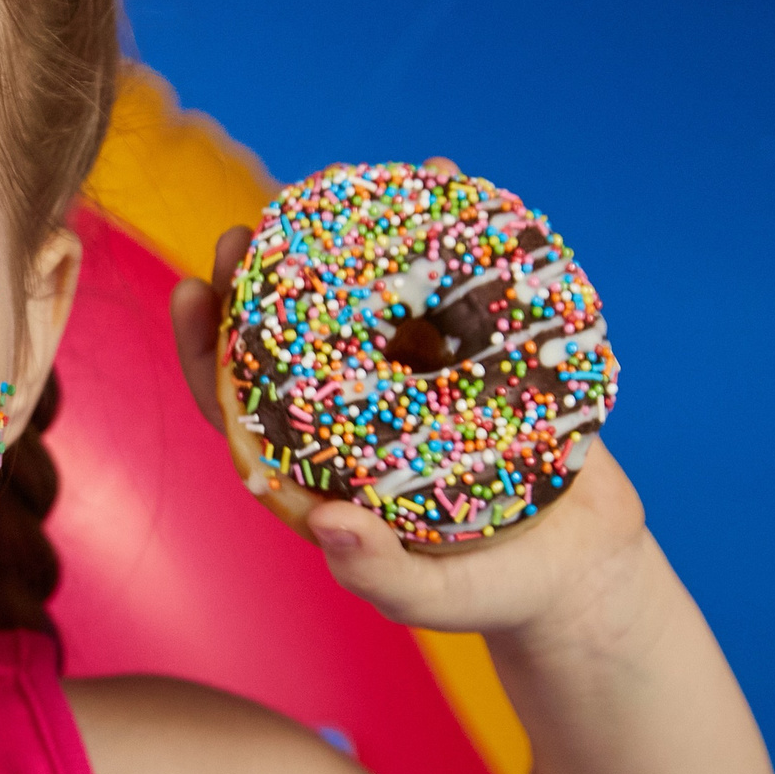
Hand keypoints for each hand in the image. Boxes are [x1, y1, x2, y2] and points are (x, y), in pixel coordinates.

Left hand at [167, 159, 649, 644]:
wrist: (584, 567)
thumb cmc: (491, 592)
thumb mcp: (430, 597)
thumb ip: (377, 572)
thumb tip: (326, 529)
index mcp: (318, 461)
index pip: (241, 401)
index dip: (208, 348)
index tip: (189, 292)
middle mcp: (355, 406)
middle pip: (291, 333)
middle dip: (262, 277)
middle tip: (246, 229)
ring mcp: (414, 371)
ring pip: (367, 291)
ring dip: (349, 234)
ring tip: (335, 180)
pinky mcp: (474, 349)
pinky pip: (449, 279)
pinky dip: (443, 227)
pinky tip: (439, 177)